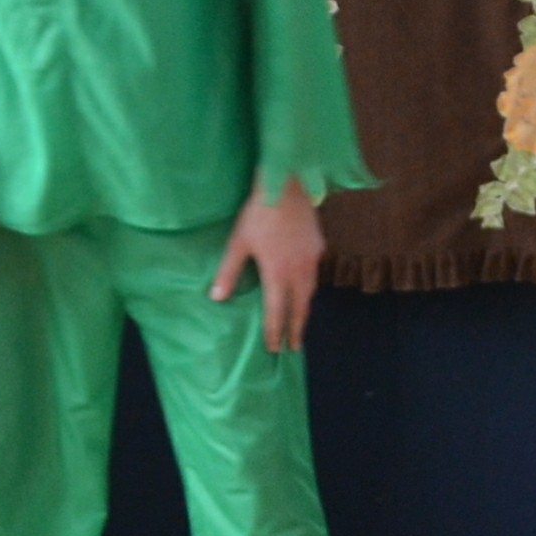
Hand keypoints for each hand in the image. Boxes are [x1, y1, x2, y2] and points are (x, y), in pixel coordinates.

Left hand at [212, 180, 325, 354]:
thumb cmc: (258, 213)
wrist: (286, 186)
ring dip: (305, 309)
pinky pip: (315, 274)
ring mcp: (312, 259)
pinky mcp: (319, 246)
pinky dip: (309, 287)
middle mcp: (299, 271)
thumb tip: (216, 298)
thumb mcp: (238, 243)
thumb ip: (229, 272)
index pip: (277, 312)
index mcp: (277, 273)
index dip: (275, 332)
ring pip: (310, 292)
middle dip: (296, 329)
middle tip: (294, 347)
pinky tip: (305, 285)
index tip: (274, 348)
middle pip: (299, 308)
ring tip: (300, 321)